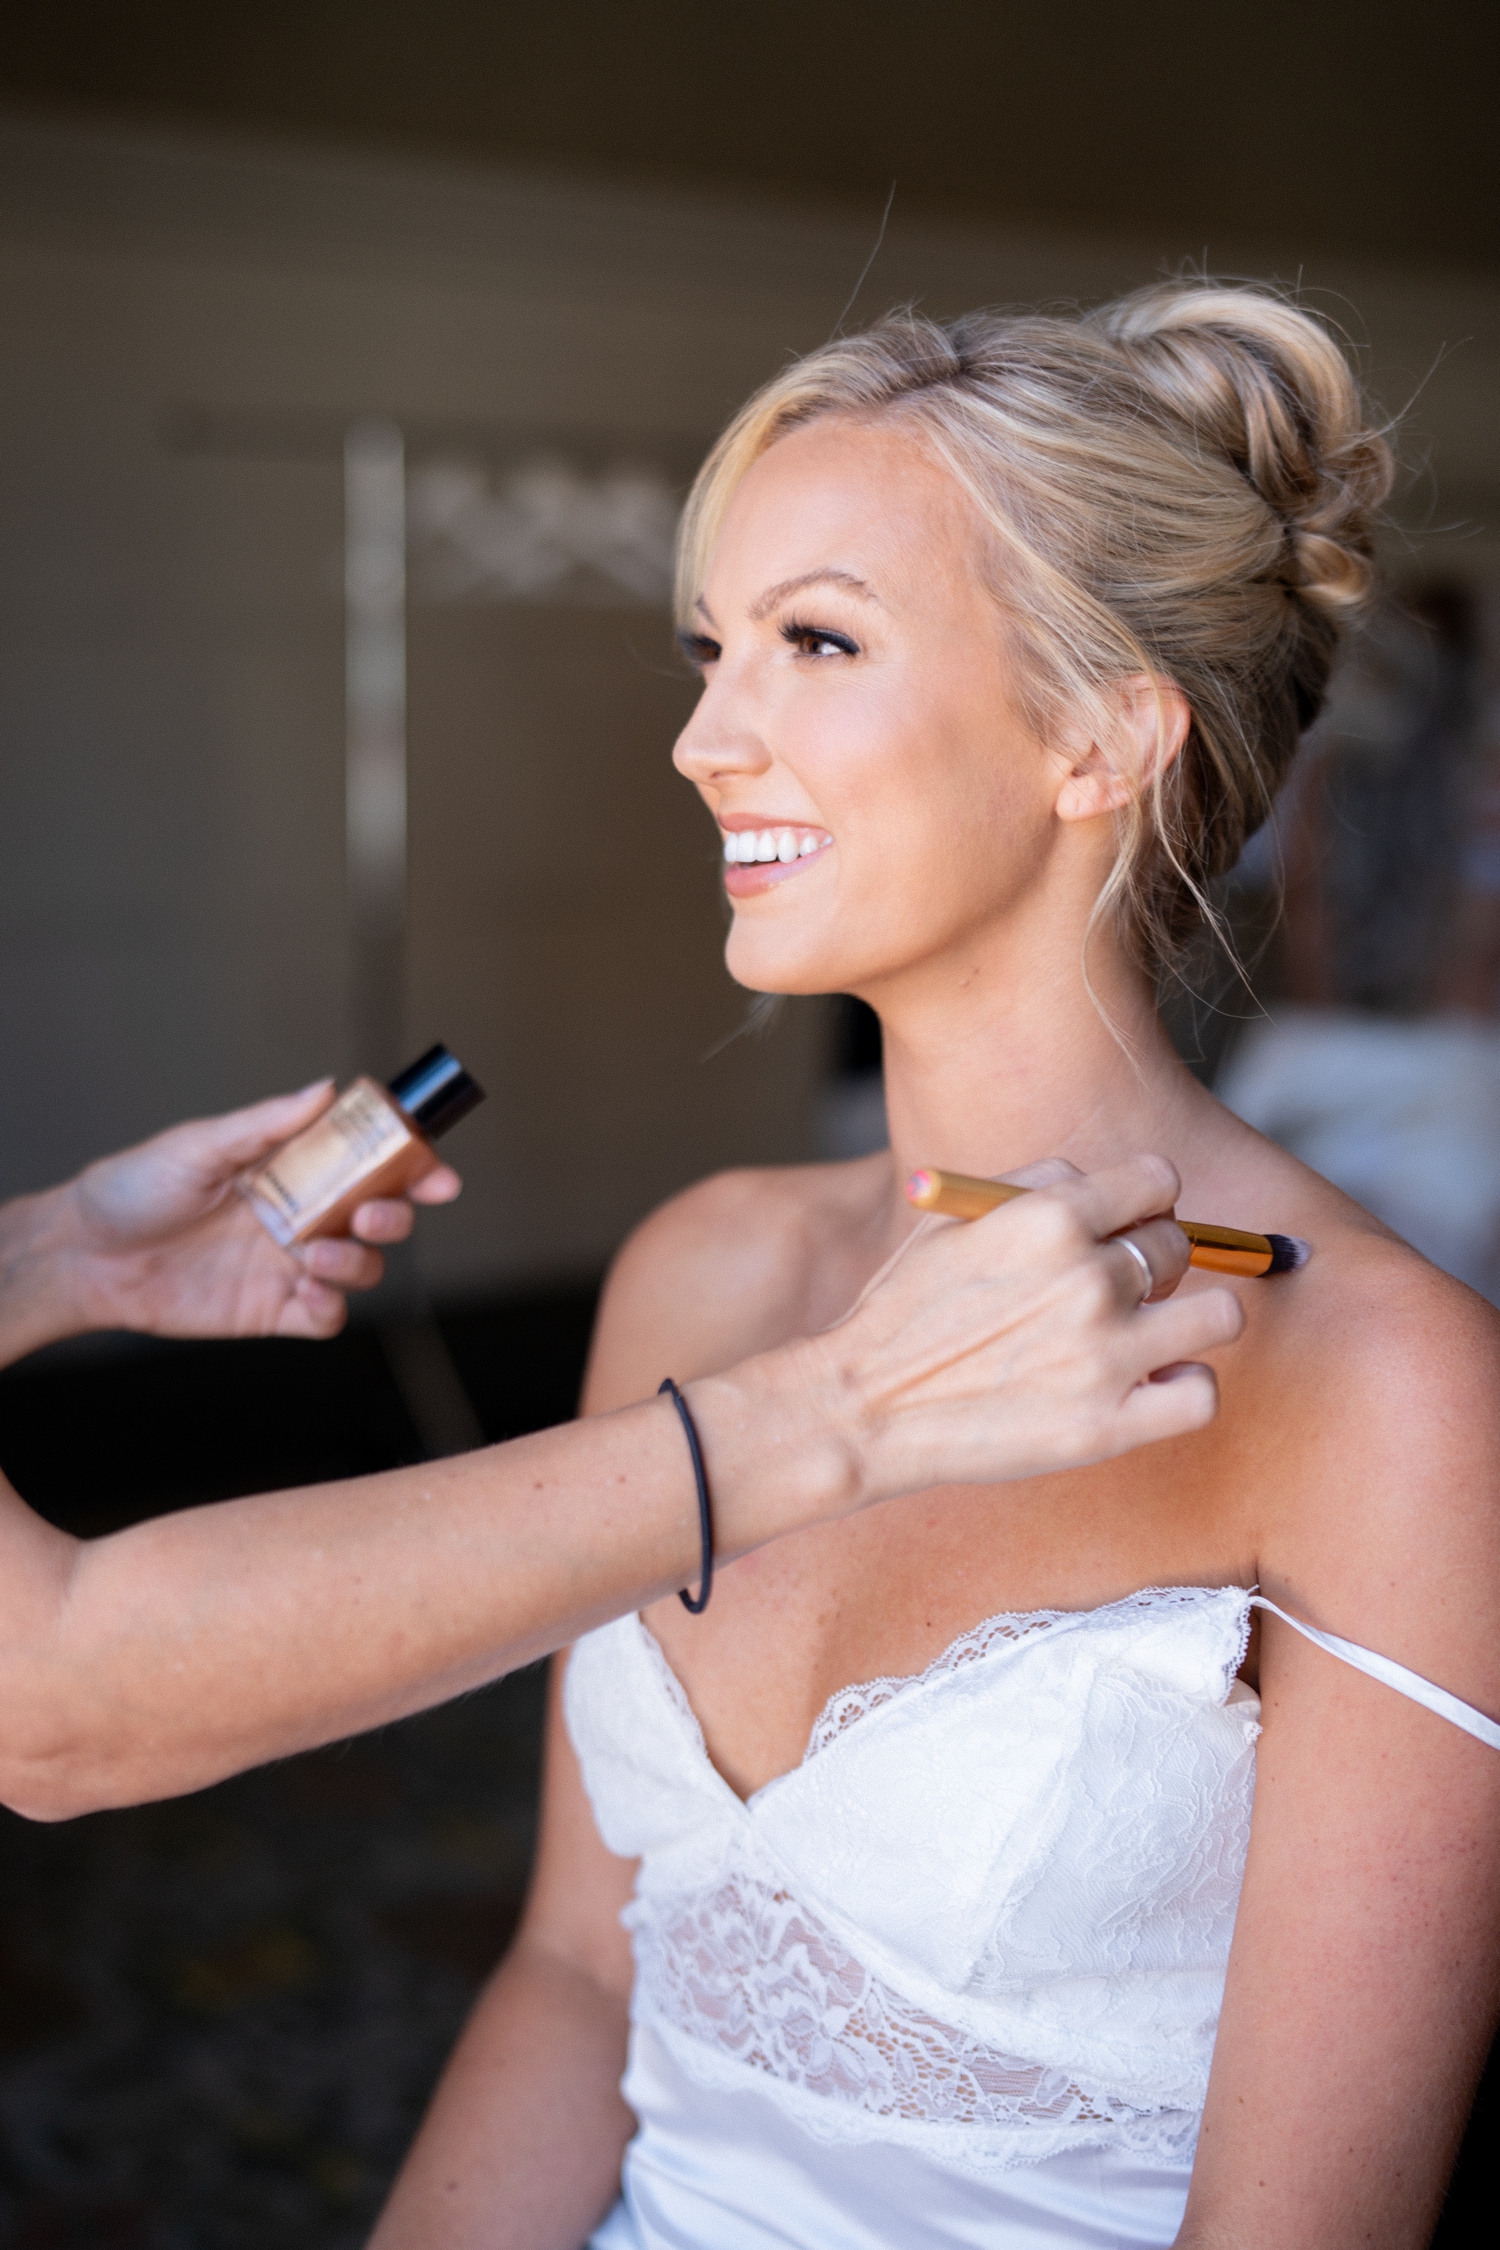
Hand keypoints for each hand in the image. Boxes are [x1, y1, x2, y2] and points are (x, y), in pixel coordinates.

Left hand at [48, 1082, 461, 1342]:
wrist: (86, 1257)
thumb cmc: (134, 1190)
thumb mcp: (200, 1145)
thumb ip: (267, 1124)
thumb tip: (325, 1090)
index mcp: (292, 1168)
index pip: (368, 1163)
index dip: (412, 1166)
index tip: (436, 1172)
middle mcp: (300, 1215)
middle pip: (382, 1216)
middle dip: (395, 1215)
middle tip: (371, 1214)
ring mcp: (288, 1264)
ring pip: (363, 1268)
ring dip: (357, 1262)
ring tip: (314, 1254)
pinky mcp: (271, 1310)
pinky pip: (325, 1317)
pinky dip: (331, 1308)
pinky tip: (306, 1292)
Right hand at [796, 1153, 1243, 1507]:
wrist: (864, 1409)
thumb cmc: (903, 1313)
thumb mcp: (952, 1219)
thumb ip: (1032, 1186)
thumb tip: (1105, 1184)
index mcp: (1049, 1217)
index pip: (1159, 1181)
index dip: (1145, 1201)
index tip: (1128, 1223)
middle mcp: (1087, 1280)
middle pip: (1180, 1245)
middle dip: (1153, 1261)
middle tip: (1111, 1293)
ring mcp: (1104, 1356)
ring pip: (1219, 1316)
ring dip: (1188, 1321)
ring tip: (1148, 1336)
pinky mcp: (1108, 1426)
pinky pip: (1201, 1394)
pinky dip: (1183, 1389)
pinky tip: (1146, 1386)